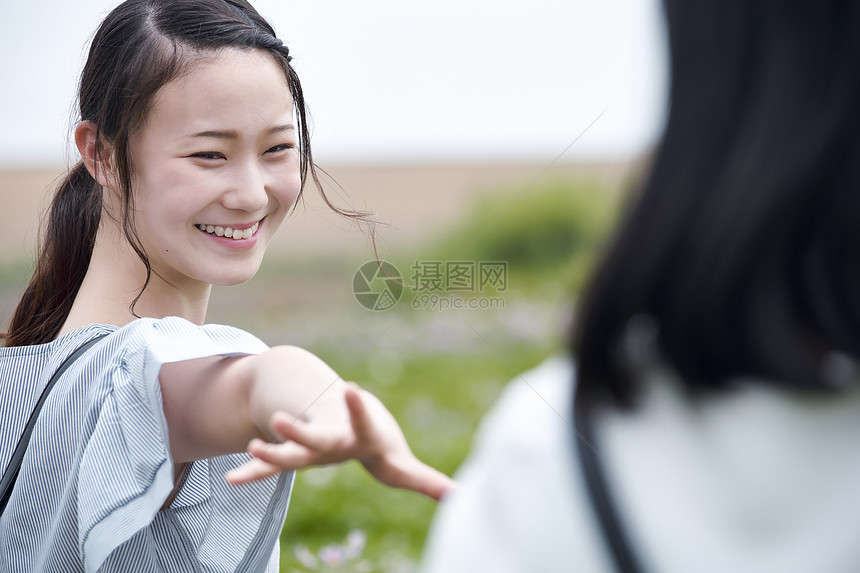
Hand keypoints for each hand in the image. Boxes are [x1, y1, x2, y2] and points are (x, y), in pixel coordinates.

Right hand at [225, 382, 455, 500]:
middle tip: (279, 421)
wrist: (340, 409)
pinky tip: (232, 480)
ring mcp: (311, 446)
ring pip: (290, 450)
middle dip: (299, 432)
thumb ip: (428, 482)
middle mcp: (332, 439)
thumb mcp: (401, 463)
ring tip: (250, 449)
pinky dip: (255, 475)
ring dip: (271, 453)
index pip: (361, 421)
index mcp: (361, 435)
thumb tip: (464, 496)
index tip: (352, 387)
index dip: (358, 408)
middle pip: (317, 438)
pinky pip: (273, 470)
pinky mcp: (296, 456)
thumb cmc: (378, 441)